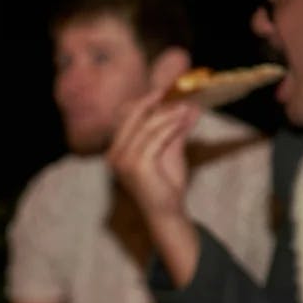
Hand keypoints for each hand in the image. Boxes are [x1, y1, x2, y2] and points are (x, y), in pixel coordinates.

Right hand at [107, 88, 199, 221]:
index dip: (143, 102)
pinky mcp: (137, 166)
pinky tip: (184, 119)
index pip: (125, 118)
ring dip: (168, 114)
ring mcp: (124, 161)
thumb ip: (174, 129)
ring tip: (186, 107)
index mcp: (116, 151)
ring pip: (146, 126)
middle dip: (152, 101)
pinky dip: (171, 126)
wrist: (167, 211)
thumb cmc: (165, 184)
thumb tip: (187, 106)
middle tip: (172, 91)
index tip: (162, 91)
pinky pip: (155, 138)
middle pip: (131, 117)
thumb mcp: (169, 150)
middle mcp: (114, 155)